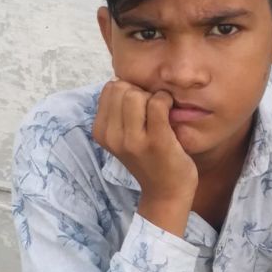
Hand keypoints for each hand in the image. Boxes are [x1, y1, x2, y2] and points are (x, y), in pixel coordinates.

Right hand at [92, 78, 198, 203]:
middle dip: (139, 92)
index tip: (139, 108)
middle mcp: (113, 137)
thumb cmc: (148, 159)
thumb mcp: (123, 137)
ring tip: (160, 114)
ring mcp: (133, 141)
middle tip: (151, 111)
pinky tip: (170, 114)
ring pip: (136, 94)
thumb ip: (118, 111)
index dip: (127, 91)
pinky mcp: (157, 142)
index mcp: (101, 132)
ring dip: (152, 97)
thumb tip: (122, 80)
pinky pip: (158, 103)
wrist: (167, 192)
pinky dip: (166, 101)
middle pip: (121, 88)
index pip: (109, 89)